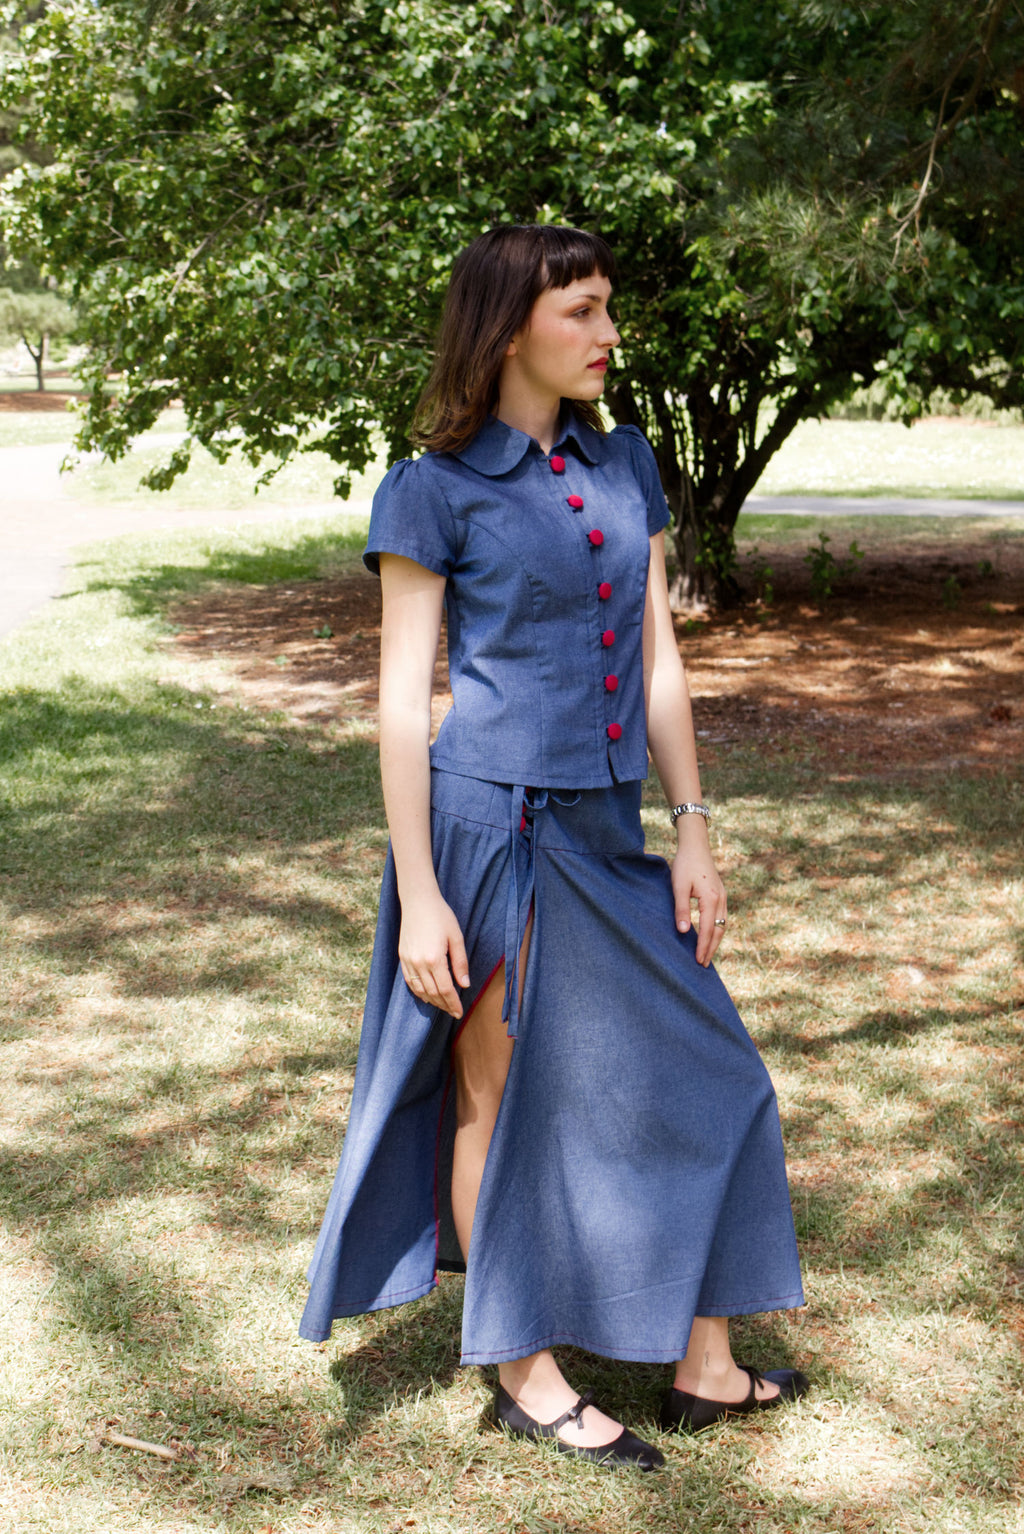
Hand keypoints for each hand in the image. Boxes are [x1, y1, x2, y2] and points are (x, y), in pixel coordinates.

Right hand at [398, 892, 469, 1017]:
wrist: (418, 901)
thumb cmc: (441, 916)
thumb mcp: (457, 937)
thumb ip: (460, 963)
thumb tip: (465, 985)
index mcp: (434, 958)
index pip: (445, 989)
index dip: (453, 1003)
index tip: (459, 1013)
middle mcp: (419, 963)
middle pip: (432, 993)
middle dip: (444, 1005)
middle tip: (454, 1012)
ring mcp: (408, 961)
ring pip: (419, 990)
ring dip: (432, 1001)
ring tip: (443, 1006)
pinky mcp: (402, 957)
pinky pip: (410, 981)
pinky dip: (419, 992)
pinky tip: (427, 995)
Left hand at [671, 835, 727, 967]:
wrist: (695, 846)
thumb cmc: (684, 865)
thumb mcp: (679, 887)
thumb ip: (681, 909)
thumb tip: (684, 931)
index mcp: (711, 899)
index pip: (708, 930)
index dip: (703, 947)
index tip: (698, 961)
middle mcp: (721, 900)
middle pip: (719, 931)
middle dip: (711, 949)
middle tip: (703, 965)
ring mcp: (723, 897)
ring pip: (722, 925)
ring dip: (715, 941)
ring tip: (707, 954)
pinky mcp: (720, 894)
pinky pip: (721, 918)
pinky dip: (717, 930)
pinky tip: (710, 935)